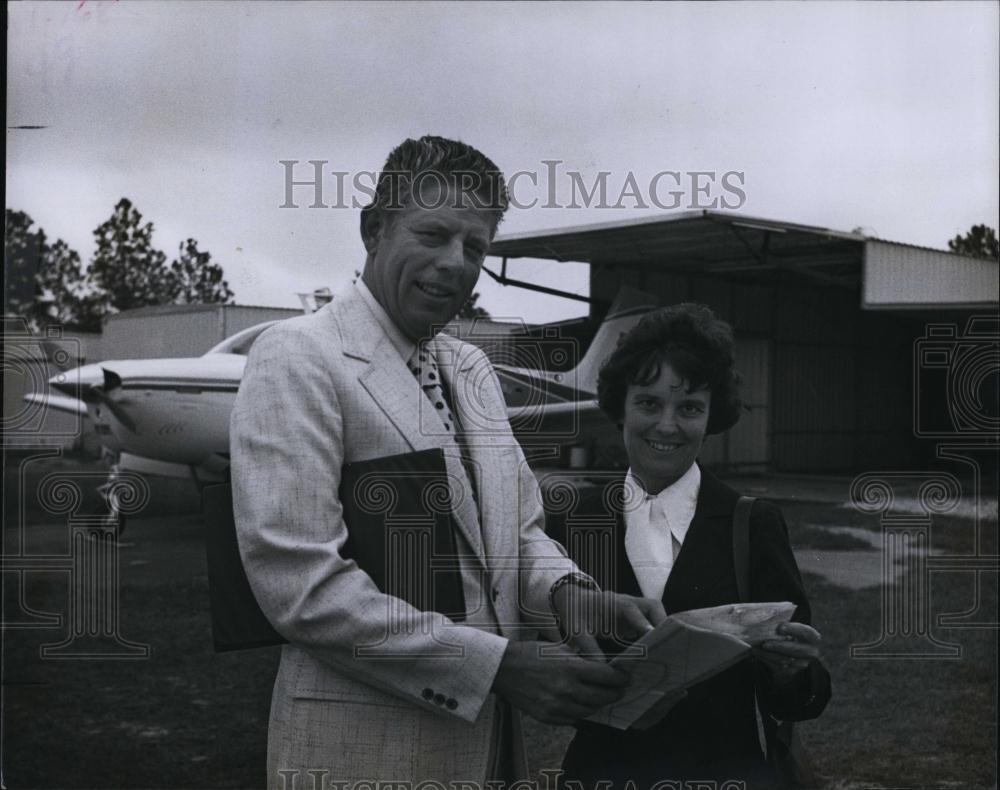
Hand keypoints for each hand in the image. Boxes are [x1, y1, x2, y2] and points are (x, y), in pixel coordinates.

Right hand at [491, 640, 632, 724]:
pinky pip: (574, 718)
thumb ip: (581, 658)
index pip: (608, 677)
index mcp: (572, 668)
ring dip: (598, 703)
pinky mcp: (549, 717)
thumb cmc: (531, 653)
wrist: (503, 669)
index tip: (626, 678)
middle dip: (615, 693)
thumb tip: (603, 665)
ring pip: (591, 710)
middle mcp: (567, 689)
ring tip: (600, 696)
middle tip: (619, 690)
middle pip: (604, 697)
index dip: (621, 678)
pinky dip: (580, 711)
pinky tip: (580, 702)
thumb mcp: (558, 648)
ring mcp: (558, 706)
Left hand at [552, 587, 666, 657]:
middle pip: (653, 608)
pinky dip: (658, 635)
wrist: (576, 601)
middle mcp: (629, 603)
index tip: (651, 635)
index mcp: (613, 603)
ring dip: (663, 630)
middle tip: (667, 646)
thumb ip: (588, 647)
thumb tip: (601, 668)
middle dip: (662, 624)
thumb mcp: (577, 630)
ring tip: (667, 652)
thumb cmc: (576, 613)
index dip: (642, 621)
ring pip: (657, 615)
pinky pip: (653, 623)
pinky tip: (659, 653)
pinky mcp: (637, 619)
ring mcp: (635, 609)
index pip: (631, 608)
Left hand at [755, 622, 821, 676]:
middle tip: (765, 644)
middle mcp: (810, 652)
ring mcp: (801, 663)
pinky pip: (777, 668)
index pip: (805, 632)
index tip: (780, 628)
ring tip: (755, 648)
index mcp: (812, 637)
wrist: (796, 652)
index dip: (793, 629)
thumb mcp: (792, 628)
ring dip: (768, 655)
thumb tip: (772, 621)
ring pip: (784, 660)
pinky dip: (766, 660)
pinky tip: (757, 653)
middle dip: (779, 647)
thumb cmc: (791, 634)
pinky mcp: (791, 672)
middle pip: (795, 650)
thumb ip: (785, 624)